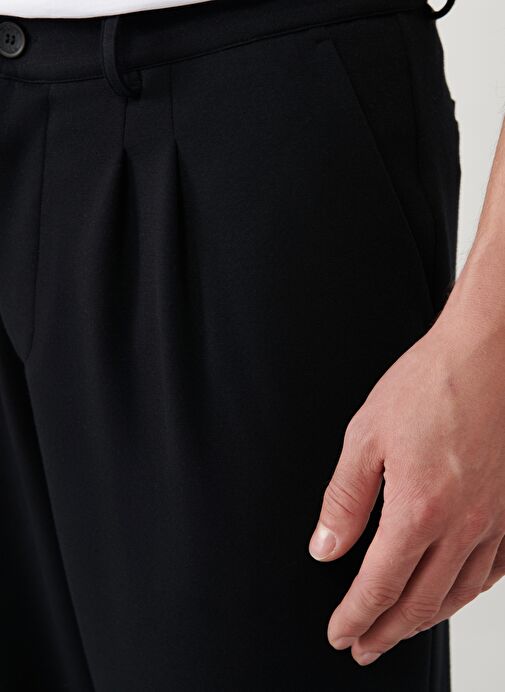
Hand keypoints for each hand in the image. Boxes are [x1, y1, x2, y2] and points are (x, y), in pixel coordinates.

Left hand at [308, 318, 504, 665]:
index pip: (379, 584)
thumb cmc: (429, 385)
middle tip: (364, 646)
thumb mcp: (366, 436)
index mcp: (419, 508)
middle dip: (385, 631)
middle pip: (420, 602)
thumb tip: (325, 548)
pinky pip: (493, 572)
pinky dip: (467, 594)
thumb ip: (344, 501)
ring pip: (458, 594)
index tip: (340, 633)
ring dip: (424, 620)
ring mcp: (496, 520)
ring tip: (400, 629)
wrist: (487, 354)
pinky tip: (454, 594)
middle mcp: (463, 524)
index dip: (355, 617)